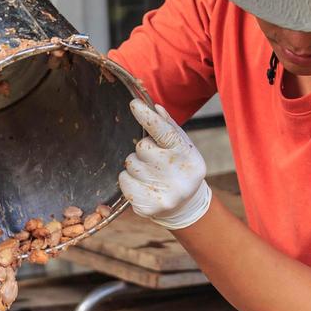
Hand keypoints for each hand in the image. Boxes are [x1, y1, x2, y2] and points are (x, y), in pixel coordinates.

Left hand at [118, 99, 210, 230]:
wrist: (184, 205)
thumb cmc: (180, 168)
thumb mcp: (182, 147)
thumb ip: (169, 127)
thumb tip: (155, 108)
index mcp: (186, 156)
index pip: (164, 132)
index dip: (147, 117)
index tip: (134, 104)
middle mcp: (176, 175)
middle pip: (142, 147)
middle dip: (144, 149)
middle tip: (155, 160)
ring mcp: (162, 192)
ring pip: (130, 164)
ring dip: (136, 165)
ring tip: (151, 174)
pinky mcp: (146, 206)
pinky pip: (123, 180)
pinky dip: (128, 180)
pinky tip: (144, 185)